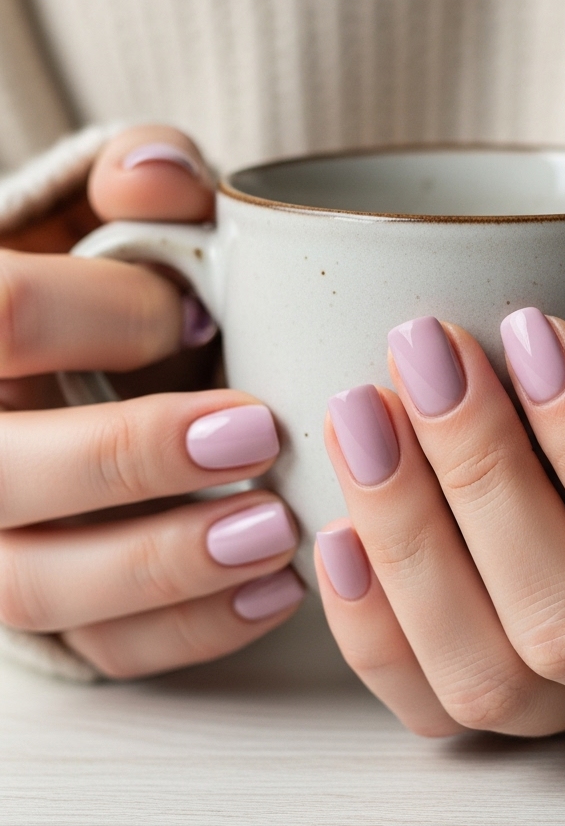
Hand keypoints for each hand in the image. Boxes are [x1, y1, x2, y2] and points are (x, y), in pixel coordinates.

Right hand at [0, 125, 303, 677]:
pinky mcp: (48, 608)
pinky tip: (275, 592)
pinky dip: (191, 631)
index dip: (103, 315)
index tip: (203, 316)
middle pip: (4, 472)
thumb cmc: (88, 295)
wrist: (55, 381)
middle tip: (255, 433)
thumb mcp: (93, 226)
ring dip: (165, 565)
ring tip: (276, 533)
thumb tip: (165, 176)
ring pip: (38, 585)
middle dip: (131, 455)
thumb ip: (133, 191)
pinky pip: (99, 649)